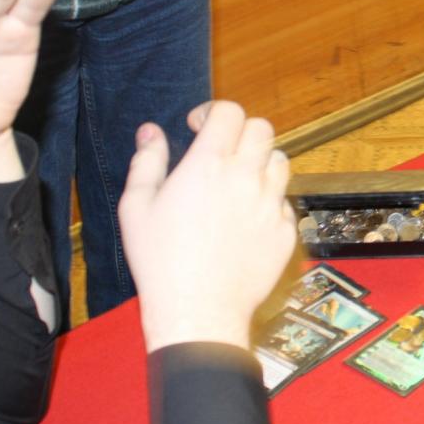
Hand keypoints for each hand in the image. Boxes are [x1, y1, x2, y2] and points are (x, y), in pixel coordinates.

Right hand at [120, 101, 298, 352]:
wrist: (199, 311)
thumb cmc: (161, 262)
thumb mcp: (137, 207)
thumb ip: (147, 161)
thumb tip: (151, 132)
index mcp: (208, 165)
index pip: (229, 112)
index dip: (214, 112)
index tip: (199, 127)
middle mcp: (247, 178)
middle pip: (262, 129)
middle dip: (240, 132)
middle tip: (222, 151)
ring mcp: (272, 205)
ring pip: (280, 161)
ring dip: (260, 162)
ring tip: (238, 182)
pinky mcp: (286, 232)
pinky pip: (285, 202)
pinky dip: (270, 201)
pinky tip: (247, 220)